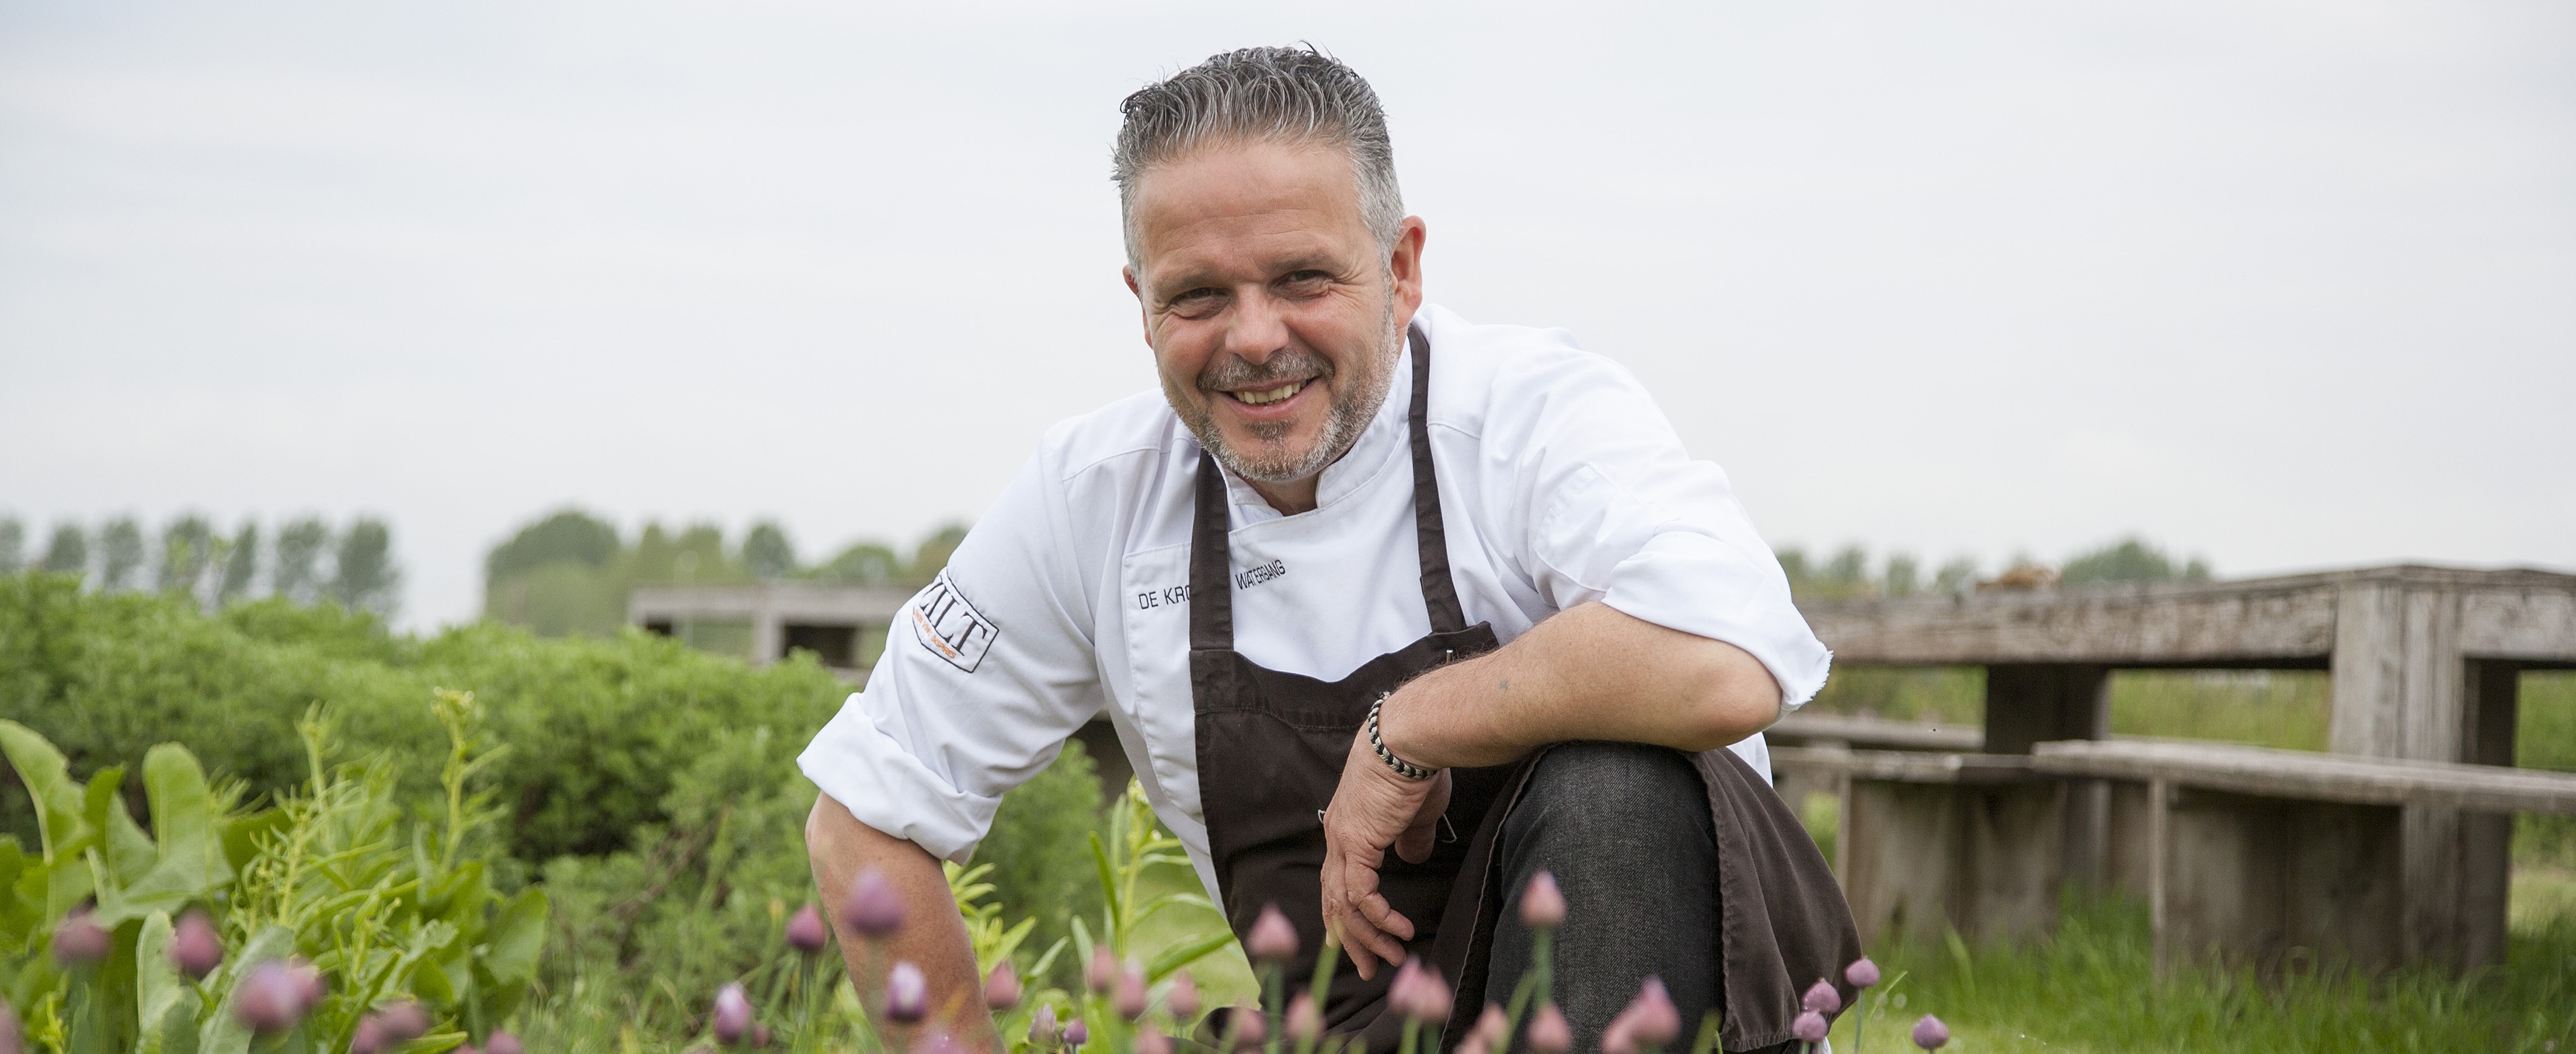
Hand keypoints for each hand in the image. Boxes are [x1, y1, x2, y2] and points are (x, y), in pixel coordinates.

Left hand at [1319, 723, 1449, 980]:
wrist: (1409, 739)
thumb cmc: (1417, 767)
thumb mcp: (1415, 811)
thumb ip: (1410, 837)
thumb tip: (1411, 857)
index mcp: (1346, 827)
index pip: (1334, 880)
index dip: (1340, 913)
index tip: (1347, 942)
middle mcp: (1336, 837)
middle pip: (1333, 899)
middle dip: (1351, 938)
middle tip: (1368, 968)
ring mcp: (1343, 841)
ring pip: (1344, 904)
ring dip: (1369, 936)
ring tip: (1391, 957)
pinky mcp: (1357, 844)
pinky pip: (1362, 895)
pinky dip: (1380, 917)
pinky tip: (1400, 930)